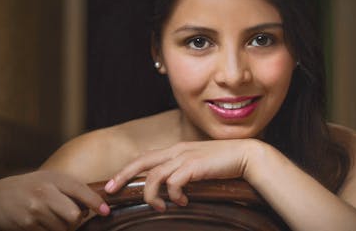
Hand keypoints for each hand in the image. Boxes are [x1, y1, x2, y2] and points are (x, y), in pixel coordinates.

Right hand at [0, 170, 109, 230]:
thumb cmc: (30, 189)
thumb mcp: (49, 181)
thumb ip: (70, 190)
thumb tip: (93, 207)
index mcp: (54, 178)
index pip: (81, 190)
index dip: (95, 202)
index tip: (105, 211)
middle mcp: (45, 192)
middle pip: (74, 215)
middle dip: (76, 221)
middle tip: (71, 219)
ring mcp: (35, 208)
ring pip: (62, 228)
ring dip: (61, 228)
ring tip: (51, 219)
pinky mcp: (27, 223)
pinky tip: (40, 224)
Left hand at [104, 139, 262, 211]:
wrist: (245, 155)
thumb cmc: (222, 162)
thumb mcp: (197, 164)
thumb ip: (182, 170)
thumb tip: (170, 188)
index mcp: (175, 149)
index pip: (145, 157)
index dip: (127, 169)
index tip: (113, 182)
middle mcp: (176, 151)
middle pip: (141, 162)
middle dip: (122, 176)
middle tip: (110, 190)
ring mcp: (185, 157)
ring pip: (154, 176)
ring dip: (152, 195)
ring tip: (160, 207)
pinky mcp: (194, 166)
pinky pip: (174, 183)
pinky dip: (174, 196)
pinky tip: (183, 202)